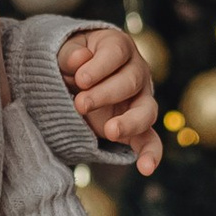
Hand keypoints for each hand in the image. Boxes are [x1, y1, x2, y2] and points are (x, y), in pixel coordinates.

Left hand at [60, 24, 162, 175]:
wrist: (71, 78)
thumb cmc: (70, 61)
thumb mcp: (64, 51)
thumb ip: (69, 54)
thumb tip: (81, 57)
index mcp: (118, 47)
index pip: (116, 53)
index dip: (100, 66)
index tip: (80, 79)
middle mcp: (137, 71)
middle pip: (131, 82)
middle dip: (104, 94)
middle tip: (79, 104)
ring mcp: (140, 100)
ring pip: (146, 111)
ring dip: (129, 122)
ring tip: (110, 131)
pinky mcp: (136, 126)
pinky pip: (150, 140)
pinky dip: (150, 154)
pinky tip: (146, 168)